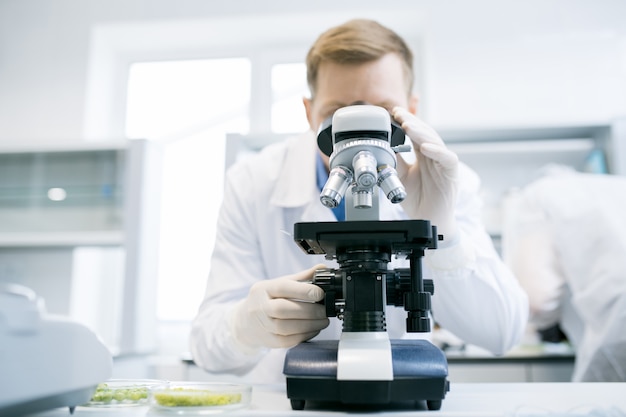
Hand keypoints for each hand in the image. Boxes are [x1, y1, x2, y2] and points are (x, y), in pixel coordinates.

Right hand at [230, 264, 329, 350]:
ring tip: (323, 321)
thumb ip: (301, 278)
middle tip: (325, 310)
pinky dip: (304, 336)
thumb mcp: (279, 284)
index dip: (303, 291)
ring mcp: (262, 325)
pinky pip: (287, 341)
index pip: (283, 288)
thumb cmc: (266, 300)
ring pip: (285, 327)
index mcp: (263, 289)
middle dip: (309, 310)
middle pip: (283, 309)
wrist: (245, 321)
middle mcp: (260, 307)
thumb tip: (322, 268)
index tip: (320, 293)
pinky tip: (314, 329)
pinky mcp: (268, 341)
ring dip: (309, 325)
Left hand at [391, 107, 458, 240]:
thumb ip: (394, 161)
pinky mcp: (451, 173)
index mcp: (423, 154)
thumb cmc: (417, 198)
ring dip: (421, 133)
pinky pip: (447, 159)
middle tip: (398, 113)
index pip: (415, 133)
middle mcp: (434, 155)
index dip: (406, 121)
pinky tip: (425, 147)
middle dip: (412, 122)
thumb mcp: (399, 175)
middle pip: (425, 132)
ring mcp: (443, 163)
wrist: (428, 219)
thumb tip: (382, 146)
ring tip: (407, 126)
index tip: (393, 112)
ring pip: (435, 142)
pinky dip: (437, 151)